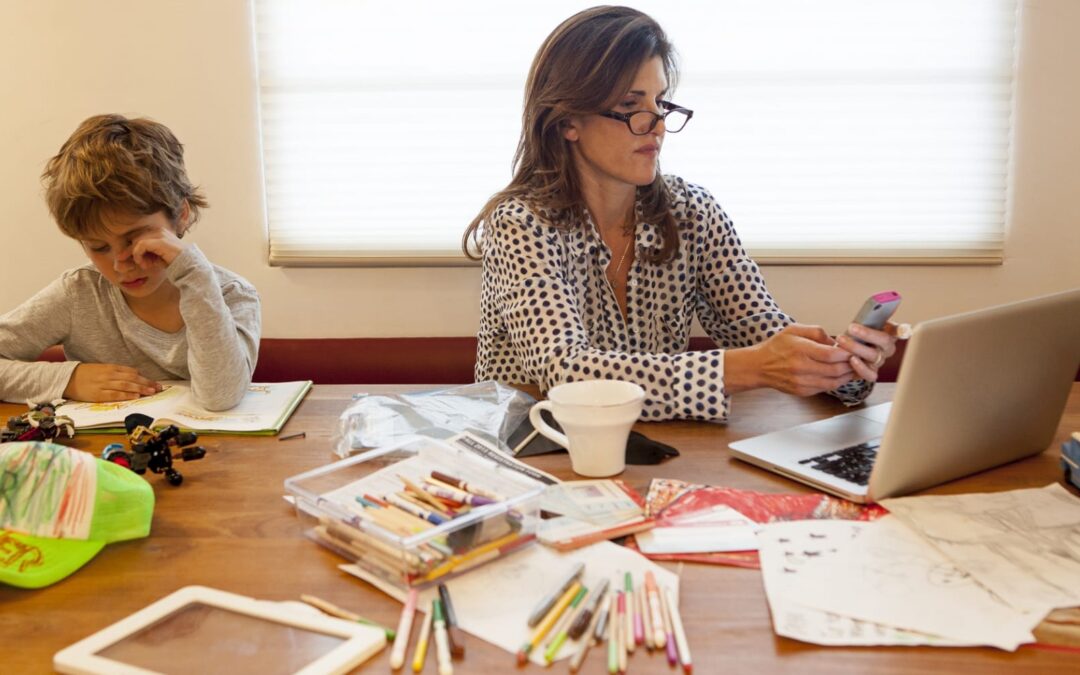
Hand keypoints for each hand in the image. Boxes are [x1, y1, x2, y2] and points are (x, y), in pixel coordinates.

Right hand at [63, 364, 162, 401]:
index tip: (156, 383)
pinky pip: (114, 394)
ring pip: (125, 386)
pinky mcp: (97, 394)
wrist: (66, 378)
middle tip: (158, 388)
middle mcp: (109, 375)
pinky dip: (125, 395)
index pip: (131, 372)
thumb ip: (118, 372)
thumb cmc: (86, 374)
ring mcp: (103, 384)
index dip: (145, 378)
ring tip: (151, 392)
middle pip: (131, 379)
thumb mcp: (103, 369)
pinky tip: (135, 396)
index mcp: (110, 368)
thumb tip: (136, 375)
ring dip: (140, 389)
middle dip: (146, 383)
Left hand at [131, 225, 188, 268]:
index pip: (139, 235)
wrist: (188, 264)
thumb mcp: (156, 255)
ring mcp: (159, 234)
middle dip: (131, 251)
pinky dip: (138, 254)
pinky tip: (142, 263)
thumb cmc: (173, 261)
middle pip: (136, 237)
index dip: (131, 247)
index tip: (128, 258)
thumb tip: (131, 254)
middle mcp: (159, 230)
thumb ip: (145, 252)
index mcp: (159, 231)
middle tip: (134, 262)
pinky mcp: (160, 240)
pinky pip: (141, 245)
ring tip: (143, 265)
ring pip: (137, 241)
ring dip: (136, 255)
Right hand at [728, 324, 854, 395]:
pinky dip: (836, 382)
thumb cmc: (776, 346)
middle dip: (851, 365)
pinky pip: (825, 388)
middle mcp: (801, 368)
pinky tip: (840, 375)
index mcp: (800, 350)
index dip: (846, 353)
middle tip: (858, 359)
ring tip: (853, 368)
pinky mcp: (802, 392)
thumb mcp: (794, 329)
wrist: (759, 366)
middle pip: (836, 370)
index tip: (853, 349)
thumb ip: (817, 332)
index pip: (831, 355)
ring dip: (847, 376)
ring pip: (833, 382)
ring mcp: (801, 382)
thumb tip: (836, 341)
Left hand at [835, 322, 899, 382]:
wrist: (847, 350)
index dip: (903, 329)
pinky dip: (860, 367)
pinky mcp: (871, 371)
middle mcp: (887, 348)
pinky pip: (869, 374)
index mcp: (889, 333)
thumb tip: (870, 309)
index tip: (904, 328)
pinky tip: (852, 359)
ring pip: (873, 356)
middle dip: (867, 333)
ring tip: (842, 340)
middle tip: (852, 327)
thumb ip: (868, 317)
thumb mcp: (862, 322)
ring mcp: (880, 360)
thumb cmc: (857, 334)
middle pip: (884, 341)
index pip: (900, 329)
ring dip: (856, 347)